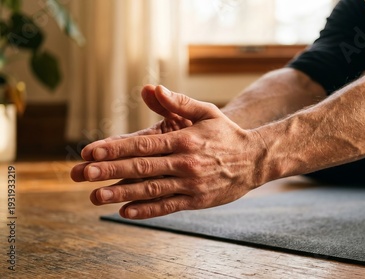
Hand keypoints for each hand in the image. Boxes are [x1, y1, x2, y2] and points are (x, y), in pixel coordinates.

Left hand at [71, 85, 267, 218]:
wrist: (254, 160)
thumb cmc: (226, 133)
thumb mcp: (205, 111)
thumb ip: (177, 102)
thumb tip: (149, 89)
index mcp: (185, 139)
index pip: (144, 144)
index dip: (115, 148)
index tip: (90, 151)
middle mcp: (186, 162)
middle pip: (142, 167)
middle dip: (110, 170)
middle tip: (82, 173)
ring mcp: (191, 184)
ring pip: (151, 190)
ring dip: (122, 193)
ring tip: (96, 196)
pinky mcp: (196, 201)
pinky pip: (168, 206)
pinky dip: (146, 210)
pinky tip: (125, 212)